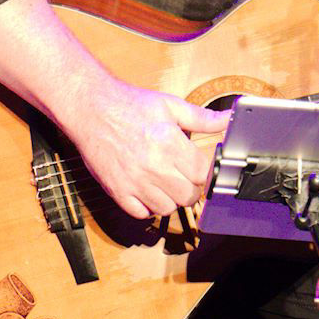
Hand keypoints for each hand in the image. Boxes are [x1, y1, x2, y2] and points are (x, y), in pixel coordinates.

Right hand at [65, 80, 229, 219]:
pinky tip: (148, 189)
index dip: (206, 172)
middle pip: (188, 195)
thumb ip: (202, 117)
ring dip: (171, 198)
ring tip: (165, 181)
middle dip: (192, 187)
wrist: (90, 108)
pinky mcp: (117, 191)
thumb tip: (227, 119)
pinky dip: (148, 207)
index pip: (203, 174)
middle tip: (184, 174)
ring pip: (167, 208)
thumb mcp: (170, 105)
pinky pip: (141, 213)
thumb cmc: (130, 105)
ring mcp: (134, 181)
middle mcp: (153, 166)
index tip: (201, 167)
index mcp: (169, 143)